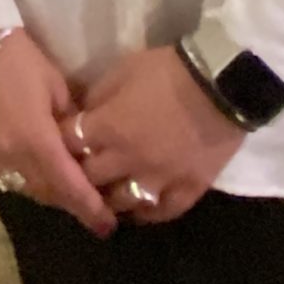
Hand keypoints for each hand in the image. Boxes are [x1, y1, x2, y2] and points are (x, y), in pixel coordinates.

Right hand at [0, 28, 115, 236]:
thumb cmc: (23, 60)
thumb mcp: (57, 88)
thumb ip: (71, 124)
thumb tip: (82, 146)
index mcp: (37, 140)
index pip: (69, 186)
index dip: (90, 208)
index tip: (107, 226)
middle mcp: (11, 155)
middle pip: (47, 193)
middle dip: (70, 202)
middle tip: (91, 208)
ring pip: (24, 187)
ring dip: (46, 191)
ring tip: (64, 190)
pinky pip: (2, 175)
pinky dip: (21, 177)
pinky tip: (32, 169)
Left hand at [68, 47, 246, 224]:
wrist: (222, 84)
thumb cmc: (168, 71)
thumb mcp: (122, 70)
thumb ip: (97, 96)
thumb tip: (83, 115)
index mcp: (108, 128)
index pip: (68, 145)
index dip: (62, 143)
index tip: (63, 141)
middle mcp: (128, 160)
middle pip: (90, 179)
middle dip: (80, 172)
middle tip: (81, 169)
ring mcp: (159, 180)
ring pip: (122, 203)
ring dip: (110, 197)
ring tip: (108, 191)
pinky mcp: (188, 190)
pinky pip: (161, 213)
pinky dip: (147, 213)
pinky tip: (140, 207)